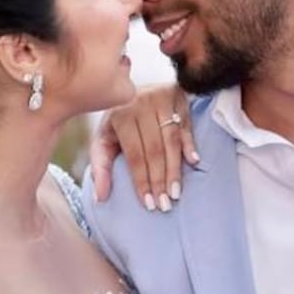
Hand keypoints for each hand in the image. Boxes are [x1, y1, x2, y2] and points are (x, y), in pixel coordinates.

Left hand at [90, 84, 196, 208]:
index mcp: (120, 115)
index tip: (149, 204)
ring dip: (175, 169)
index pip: (135, 154)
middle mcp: (141, 103)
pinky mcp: (179, 95)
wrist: (129, 88)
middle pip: (155, 150)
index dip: (142, 180)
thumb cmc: (118, 122)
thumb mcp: (103, 141)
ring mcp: (161, 97)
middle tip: (165, 205)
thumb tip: (99, 198)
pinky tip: (193, 162)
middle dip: (160, 180)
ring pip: (172, 140)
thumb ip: (100, 168)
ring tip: (175, 193)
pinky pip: (186, 125)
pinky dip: (190, 144)